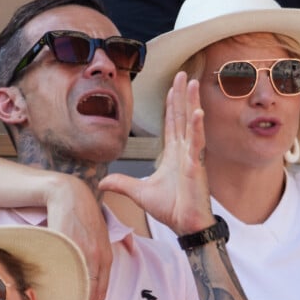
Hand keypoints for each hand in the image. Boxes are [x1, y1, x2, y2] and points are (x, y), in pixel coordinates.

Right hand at [45, 175, 111, 299]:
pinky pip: (63, 271)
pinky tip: (52, 294)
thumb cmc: (80, 216)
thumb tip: (87, 282)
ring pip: (78, 284)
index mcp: (106, 257)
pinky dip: (59, 285)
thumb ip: (95, 259)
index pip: (101, 292)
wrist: (69, 193)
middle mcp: (97, 256)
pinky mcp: (67, 244)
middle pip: (91, 293)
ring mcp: (82, 251)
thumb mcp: (95, 238)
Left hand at [100, 72, 214, 234]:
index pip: (172, 123)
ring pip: (191, 124)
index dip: (172, 105)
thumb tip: (102, 183)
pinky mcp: (196, 167)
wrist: (185, 225)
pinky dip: (197, 128)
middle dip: (182, 94)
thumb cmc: (170, 208)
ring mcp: (191, 157)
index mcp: (173, 154)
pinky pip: (196, 144)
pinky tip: (197, 113)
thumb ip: (122, 184)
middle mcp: (184, 151)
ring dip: (191, 103)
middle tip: (184, 74)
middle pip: (182, 116)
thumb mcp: (139, 193)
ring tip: (193, 84)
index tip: (172, 87)